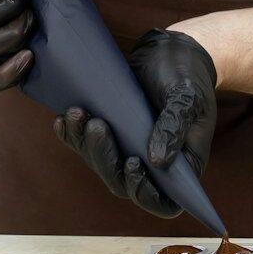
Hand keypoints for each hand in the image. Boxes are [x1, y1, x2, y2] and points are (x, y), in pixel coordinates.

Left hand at [54, 29, 217, 217]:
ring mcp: (132, 150)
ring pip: (103, 165)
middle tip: (97, 125)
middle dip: (105, 159)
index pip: (163, 202)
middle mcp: (155, 165)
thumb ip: (174, 126)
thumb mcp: (187, 97)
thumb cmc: (188, 75)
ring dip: (86, 145)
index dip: (145, 194)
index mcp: (183, 165)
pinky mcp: (113, 134)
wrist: (172, 51)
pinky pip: (89, 146)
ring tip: (77, 113)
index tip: (131, 165)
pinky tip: (64, 119)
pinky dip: (74, 135)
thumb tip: (158, 162)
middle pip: (124, 184)